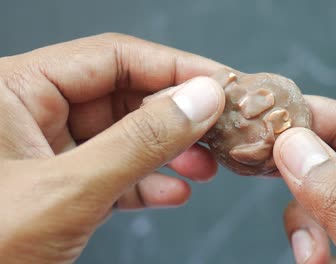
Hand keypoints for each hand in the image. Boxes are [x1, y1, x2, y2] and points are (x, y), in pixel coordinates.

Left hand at [0, 33, 225, 262]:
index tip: (220, 83)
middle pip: (125, 97)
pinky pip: (115, 174)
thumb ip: (139, 142)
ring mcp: (48, 151)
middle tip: (220, 130)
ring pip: (125, 137)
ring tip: (206, 166)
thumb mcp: (68, 190)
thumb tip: (200, 100)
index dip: (174, 67)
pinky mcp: (62, 187)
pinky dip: (149, 184)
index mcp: (16, 89)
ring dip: (171, 152)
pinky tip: (175, 192)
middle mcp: (32, 113)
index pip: (112, 58)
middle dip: (177, 118)